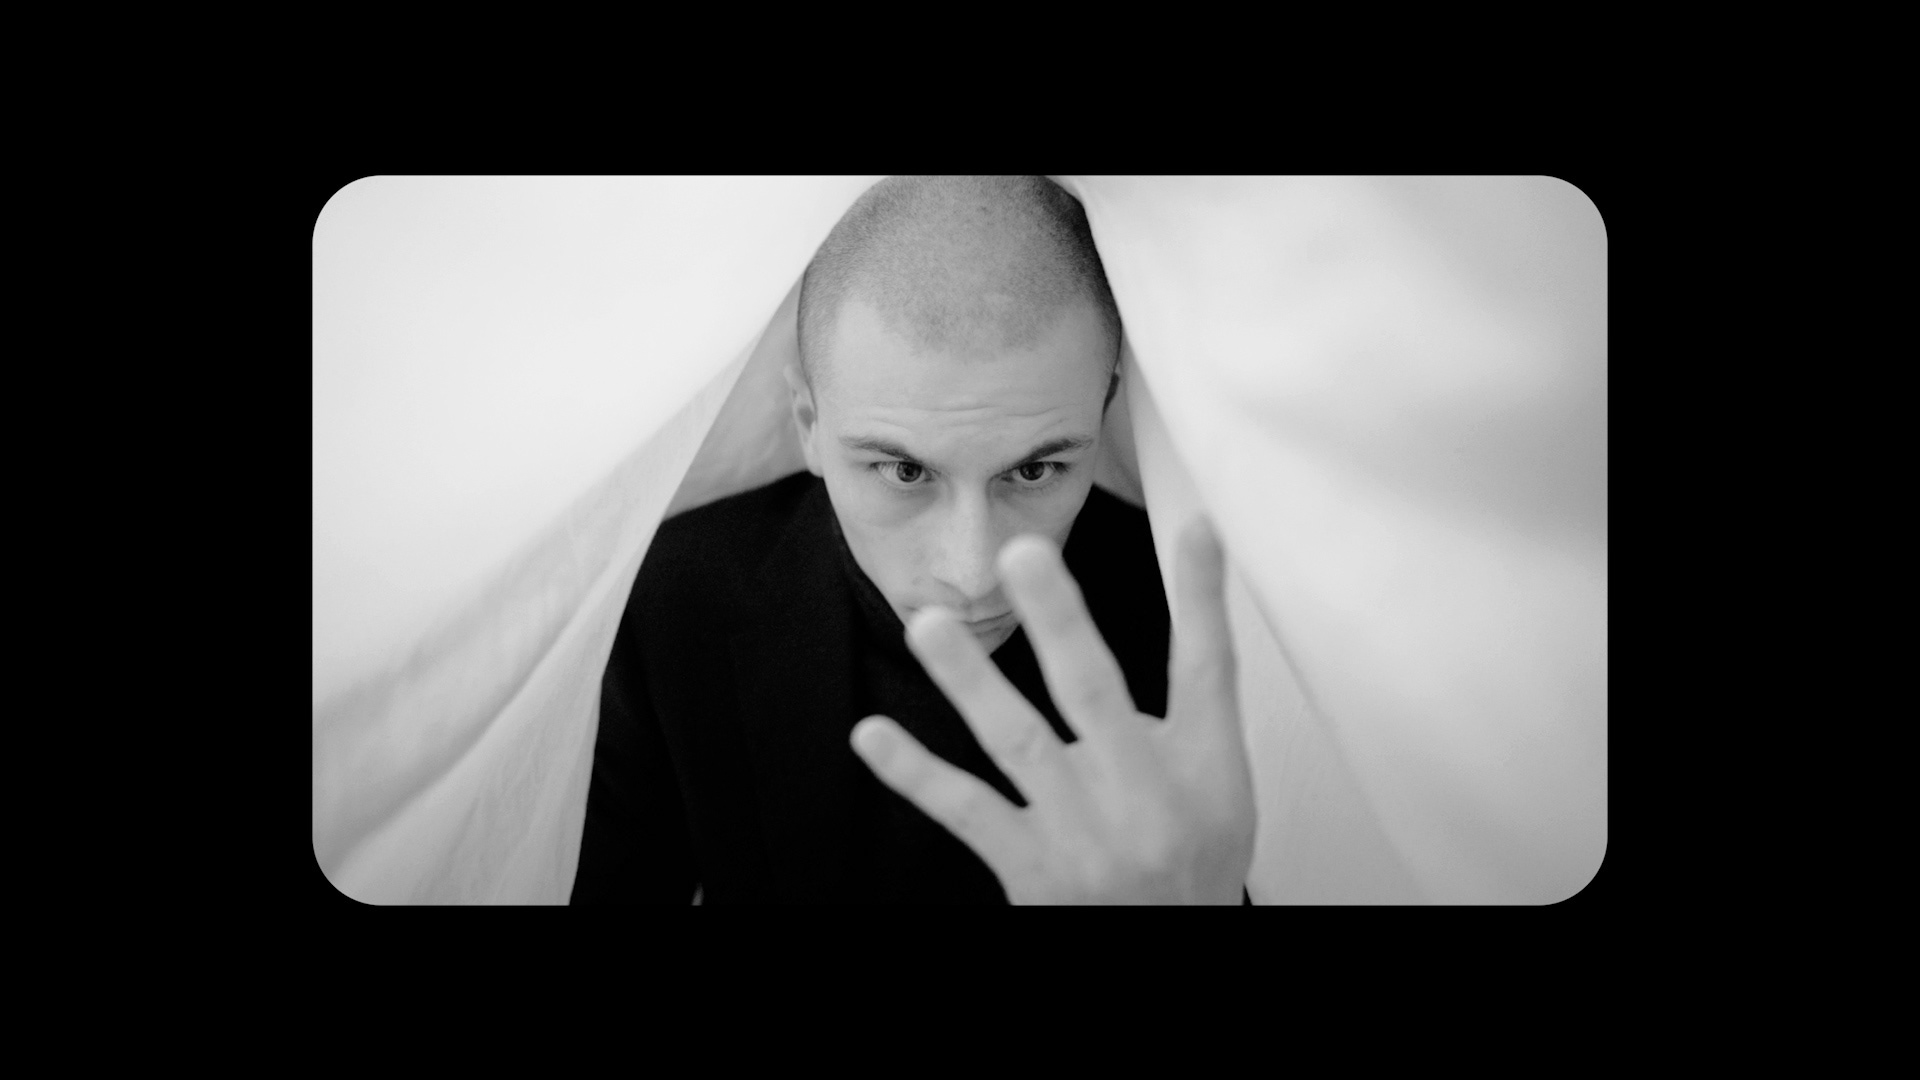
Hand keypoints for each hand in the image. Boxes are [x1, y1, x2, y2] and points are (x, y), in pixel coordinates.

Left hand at [850, 517, 1256, 903]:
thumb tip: (1154, 604)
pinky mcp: (1032, 873)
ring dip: (970, 680)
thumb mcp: (1219, 788)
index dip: (1202, 598)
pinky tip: (871, 736)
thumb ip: (1185, 710)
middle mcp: (1145, 799)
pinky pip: (966, 812)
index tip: (1194, 529)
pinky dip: (916, 773)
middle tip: (1024, 555)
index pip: (1209, 669)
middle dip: (1061, 621)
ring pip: (1019, 743)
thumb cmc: (1189, 867)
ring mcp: (1083, 837)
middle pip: (1098, 694)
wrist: (1172, 956)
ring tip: (929, 623)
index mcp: (1205, 771)